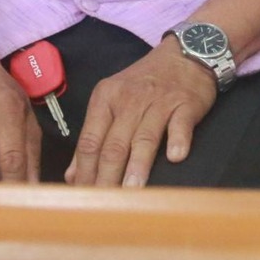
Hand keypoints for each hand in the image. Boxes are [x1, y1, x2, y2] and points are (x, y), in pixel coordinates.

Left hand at [64, 38, 216, 186]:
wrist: (185, 54)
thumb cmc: (145, 84)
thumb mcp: (112, 101)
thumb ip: (93, 136)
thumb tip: (73, 175)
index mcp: (105, 98)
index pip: (90, 141)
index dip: (84, 172)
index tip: (83, 198)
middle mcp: (129, 99)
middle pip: (113, 144)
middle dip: (107, 177)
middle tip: (104, 205)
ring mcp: (158, 101)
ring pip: (144, 137)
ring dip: (138, 166)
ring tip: (132, 191)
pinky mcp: (185, 103)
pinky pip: (179, 124)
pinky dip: (177, 140)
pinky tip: (175, 157)